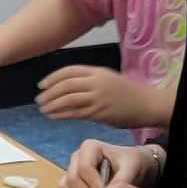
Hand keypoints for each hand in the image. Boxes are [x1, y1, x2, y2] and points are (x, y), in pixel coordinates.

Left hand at [34, 62, 157, 123]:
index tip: (41, 85)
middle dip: (49, 93)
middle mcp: (95, 82)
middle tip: (39, 99)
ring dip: (53, 104)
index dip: (52, 78)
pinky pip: (76, 113)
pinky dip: (62, 114)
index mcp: (97, 71)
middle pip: (65, 85)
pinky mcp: (99, 113)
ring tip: (44, 109)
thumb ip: (90, 81)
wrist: (147, 104)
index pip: (69, 71)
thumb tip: (70, 88)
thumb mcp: (108, 79)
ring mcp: (97, 97)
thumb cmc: (129, 93)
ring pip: (68, 99)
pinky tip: (54, 116)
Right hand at [58, 137, 154, 187]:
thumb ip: (120, 180)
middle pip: (73, 179)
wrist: (132, 168)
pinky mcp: (69, 180)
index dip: (94, 184)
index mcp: (90, 147)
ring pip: (65, 186)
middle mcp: (77, 156)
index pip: (84, 168)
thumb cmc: (131, 164)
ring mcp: (71, 168)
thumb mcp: (131, 168)